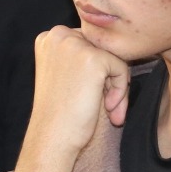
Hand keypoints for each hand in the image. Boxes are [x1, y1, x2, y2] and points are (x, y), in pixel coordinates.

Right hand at [14, 26, 131, 171]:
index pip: (87, 43)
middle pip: (101, 48)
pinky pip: (121, 68)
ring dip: (117, 86)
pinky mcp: (93, 58)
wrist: (52, 137)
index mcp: (49, 38)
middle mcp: (59, 35)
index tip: (95, 96)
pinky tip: (109, 109)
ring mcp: (75, 44)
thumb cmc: (60, 113)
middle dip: (108, 78)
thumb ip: (80, 56)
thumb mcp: (64, 74)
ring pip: (113, 57)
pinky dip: (121, 90)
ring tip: (110, 110)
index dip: (96, 71)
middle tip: (107, 106)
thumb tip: (118, 48)